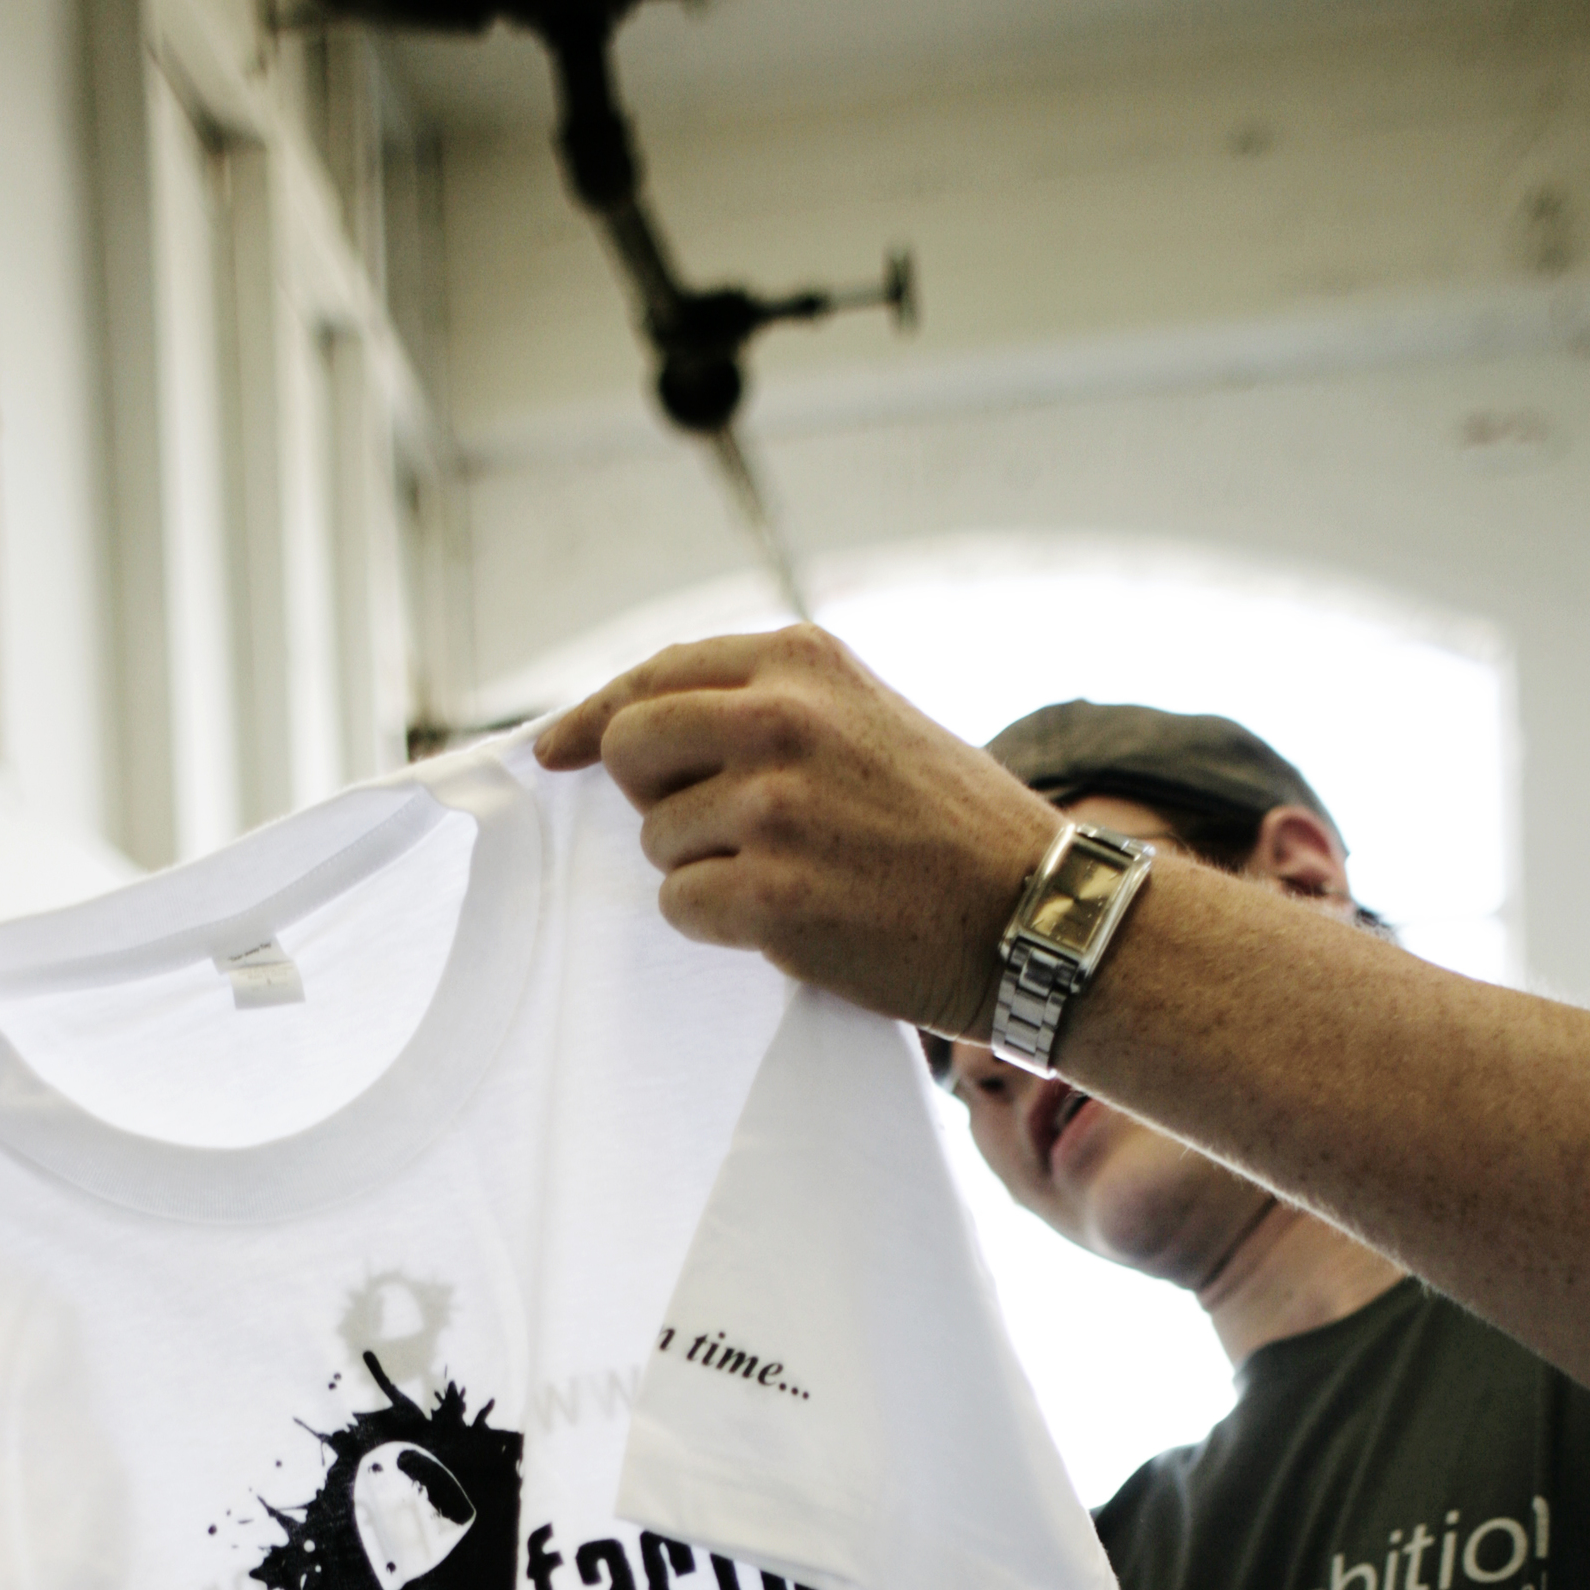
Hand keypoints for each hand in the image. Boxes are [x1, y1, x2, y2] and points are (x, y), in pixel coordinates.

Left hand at [536, 626, 1058, 1041]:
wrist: (1034, 915)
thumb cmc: (951, 828)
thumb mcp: (868, 718)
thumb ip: (770, 707)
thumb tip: (638, 728)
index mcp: (801, 662)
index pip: (656, 674)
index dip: (594, 716)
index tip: (555, 751)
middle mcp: (779, 720)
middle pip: (631, 747)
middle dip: (652, 796)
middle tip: (715, 832)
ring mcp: (772, 808)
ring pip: (658, 841)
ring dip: (705, 870)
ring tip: (794, 876)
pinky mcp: (771, 896)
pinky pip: (681, 908)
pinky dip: (719, 926)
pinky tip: (788, 921)